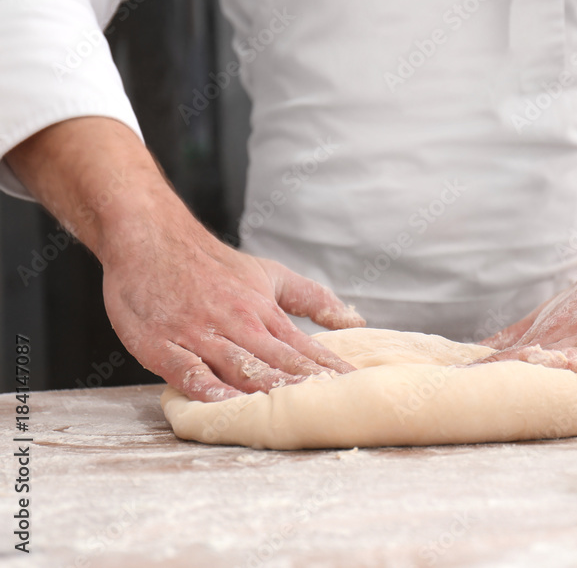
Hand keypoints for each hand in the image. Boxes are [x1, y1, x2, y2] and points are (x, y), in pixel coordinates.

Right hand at [6, 116, 364, 402]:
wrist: (150, 237)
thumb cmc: (213, 263)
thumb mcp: (271, 275)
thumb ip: (312, 300)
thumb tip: (356, 321)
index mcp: (265, 313)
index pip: (305, 349)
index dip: (330, 370)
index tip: (357, 388)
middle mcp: (238, 325)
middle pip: (278, 362)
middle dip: (306, 385)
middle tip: (333, 405)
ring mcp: (201, 335)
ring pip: (239, 367)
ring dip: (267, 388)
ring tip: (293, 409)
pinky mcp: (163, 344)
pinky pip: (187, 370)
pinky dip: (206, 387)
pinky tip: (224, 403)